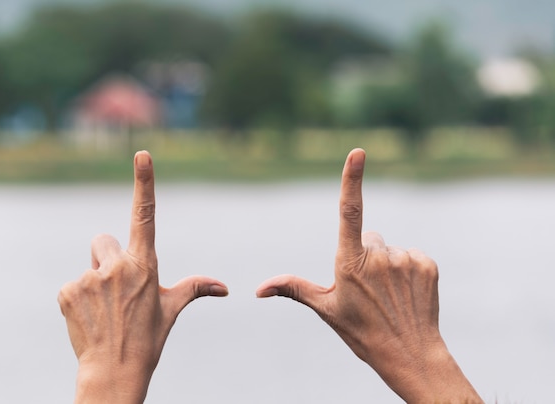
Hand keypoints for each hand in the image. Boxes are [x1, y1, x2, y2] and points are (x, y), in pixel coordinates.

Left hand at [58, 151, 227, 403]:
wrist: (114, 373)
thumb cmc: (148, 339)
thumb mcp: (172, 309)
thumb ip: (197, 288)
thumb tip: (225, 288)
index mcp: (145, 265)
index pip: (146, 215)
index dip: (145, 182)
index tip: (142, 154)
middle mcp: (117, 266)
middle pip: (103, 241)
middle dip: (107, 257)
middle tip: (115, 289)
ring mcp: (89, 279)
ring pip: (89, 264)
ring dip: (94, 281)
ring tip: (104, 310)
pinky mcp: (67, 292)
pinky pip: (71, 285)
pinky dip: (78, 299)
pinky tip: (89, 318)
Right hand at [256, 148, 481, 402]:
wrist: (410, 355)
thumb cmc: (362, 332)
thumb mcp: (325, 309)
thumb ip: (292, 289)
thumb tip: (258, 289)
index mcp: (350, 263)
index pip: (350, 212)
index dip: (352, 179)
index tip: (358, 152)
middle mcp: (379, 256)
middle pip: (369, 238)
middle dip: (366, 255)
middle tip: (368, 288)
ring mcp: (406, 260)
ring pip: (391, 248)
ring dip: (387, 265)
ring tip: (388, 295)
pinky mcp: (427, 264)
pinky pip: (412, 255)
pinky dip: (408, 270)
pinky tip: (406, 293)